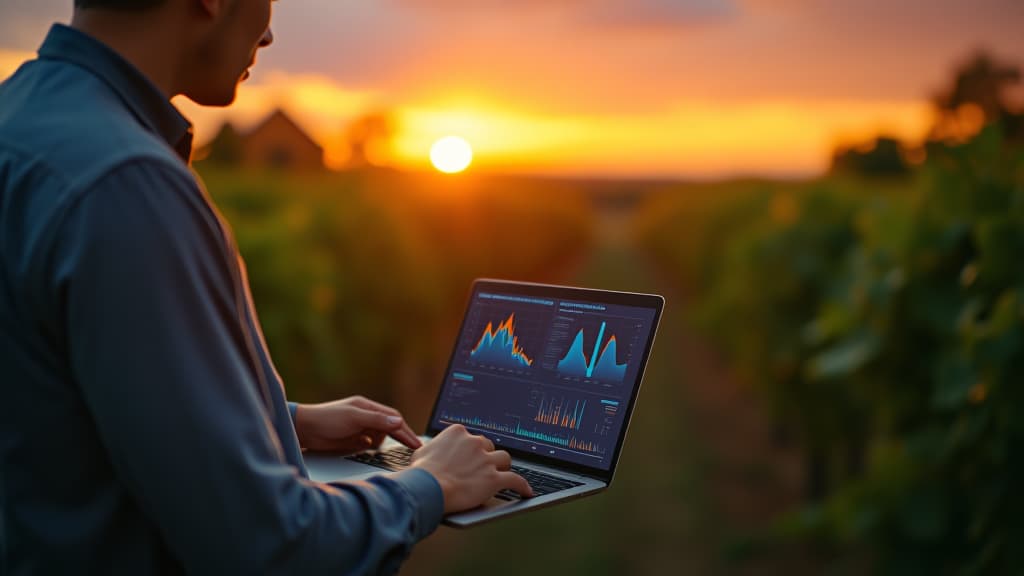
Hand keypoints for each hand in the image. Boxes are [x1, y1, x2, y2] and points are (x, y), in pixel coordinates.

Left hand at [293, 396, 420, 453]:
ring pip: (379, 437)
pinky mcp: (352, 439)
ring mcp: (359, 428)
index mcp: (367, 407)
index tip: (415, 442)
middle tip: (413, 449)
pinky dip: (371, 447)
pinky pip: (368, 445)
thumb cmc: (326, 419)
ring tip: (380, 447)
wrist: (304, 430)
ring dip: (382, 442)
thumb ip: (376, 420)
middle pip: (389, 428)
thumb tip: (398, 422)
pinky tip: (367, 448)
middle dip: (401, 437)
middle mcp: (365, 417)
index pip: (392, 418)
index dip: (405, 430)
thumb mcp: (353, 418)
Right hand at [411, 424, 532, 513]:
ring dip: (502, 466)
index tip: (468, 456)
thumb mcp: (421, 452)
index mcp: (458, 432)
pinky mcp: (493, 479)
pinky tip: (526, 492)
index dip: (470, 449)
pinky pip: (515, 480)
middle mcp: (475, 442)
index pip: (470, 437)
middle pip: (488, 446)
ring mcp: (486, 460)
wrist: (427, 488)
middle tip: (479, 469)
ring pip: (504, 458)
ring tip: (501, 474)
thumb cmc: (421, 473)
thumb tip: (430, 448)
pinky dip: (522, 486)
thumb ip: (433, 447)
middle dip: (485, 457)